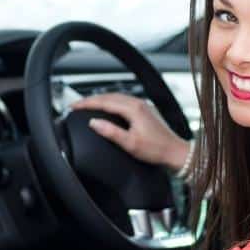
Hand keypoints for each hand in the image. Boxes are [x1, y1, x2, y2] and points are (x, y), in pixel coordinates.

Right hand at [70, 93, 189, 169]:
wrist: (175, 152)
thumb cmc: (157, 150)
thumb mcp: (130, 144)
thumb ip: (111, 132)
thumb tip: (94, 123)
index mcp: (134, 109)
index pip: (104, 101)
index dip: (87, 103)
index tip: (74, 106)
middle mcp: (138, 103)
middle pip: (109, 96)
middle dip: (91, 100)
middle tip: (76, 105)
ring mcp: (143, 105)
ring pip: (116, 97)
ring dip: (100, 99)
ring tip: (87, 105)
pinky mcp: (145, 110)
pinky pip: (123, 101)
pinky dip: (110, 102)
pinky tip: (107, 108)